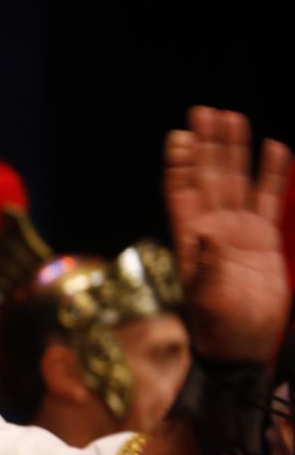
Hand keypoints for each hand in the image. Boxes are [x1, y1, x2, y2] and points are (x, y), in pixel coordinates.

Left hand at [163, 106, 290, 361]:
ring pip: (237, 181)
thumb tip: (204, 234)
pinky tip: (274, 147)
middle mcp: (212, 228)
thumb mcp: (208, 300)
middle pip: (209, 177)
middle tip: (205, 112)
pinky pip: (267, 199)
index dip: (180, 165)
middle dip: (207, 145)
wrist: (245, 343)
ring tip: (233, 117)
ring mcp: (238, 230)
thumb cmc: (219, 327)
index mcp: (191, 239)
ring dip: (235, 150)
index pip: (181, 192)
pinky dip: (271, 174)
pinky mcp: (264, 238)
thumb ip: (208, 266)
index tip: (180, 137)